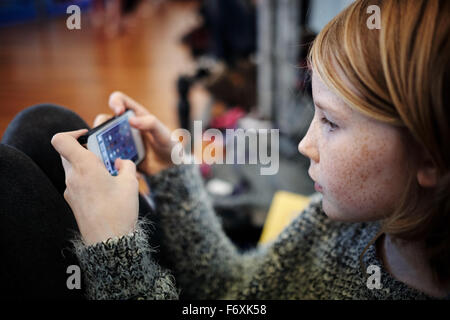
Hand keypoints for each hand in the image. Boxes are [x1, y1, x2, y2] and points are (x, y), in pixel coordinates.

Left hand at [51, 129, 138, 244]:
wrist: (109, 242)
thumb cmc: (119, 211)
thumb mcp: (131, 183)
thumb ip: (127, 166)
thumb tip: (121, 163)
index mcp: (84, 166)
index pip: (61, 140)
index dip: (72, 133)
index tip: (87, 136)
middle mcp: (72, 177)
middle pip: (68, 153)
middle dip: (84, 150)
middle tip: (103, 157)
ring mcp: (70, 191)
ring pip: (73, 169)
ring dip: (87, 167)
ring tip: (108, 175)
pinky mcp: (73, 202)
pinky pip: (77, 183)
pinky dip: (88, 181)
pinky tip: (105, 190)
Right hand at [107, 91, 176, 175]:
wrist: (168, 168)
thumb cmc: (168, 146)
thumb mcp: (162, 134)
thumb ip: (151, 124)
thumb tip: (131, 120)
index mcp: (135, 115)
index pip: (119, 100)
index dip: (115, 102)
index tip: (118, 112)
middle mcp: (124, 126)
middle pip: (103, 120)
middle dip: (100, 126)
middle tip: (105, 136)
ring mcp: (120, 141)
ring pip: (101, 137)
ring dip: (100, 143)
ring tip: (106, 151)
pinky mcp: (118, 154)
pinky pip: (106, 153)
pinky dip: (105, 157)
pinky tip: (113, 163)